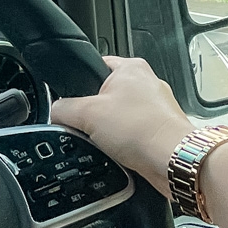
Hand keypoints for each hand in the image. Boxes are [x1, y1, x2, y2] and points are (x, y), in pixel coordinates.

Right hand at [51, 57, 191, 195]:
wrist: (172, 161)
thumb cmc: (143, 130)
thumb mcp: (88, 115)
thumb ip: (63, 109)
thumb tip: (55, 111)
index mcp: (131, 67)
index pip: (95, 66)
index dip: (79, 85)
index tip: (73, 102)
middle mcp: (146, 82)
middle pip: (105, 96)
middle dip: (94, 115)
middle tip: (92, 127)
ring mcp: (155, 108)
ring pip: (119, 119)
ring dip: (110, 133)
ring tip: (111, 142)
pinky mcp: (159, 130)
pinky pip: (131, 136)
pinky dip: (124, 145)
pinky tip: (123, 153)